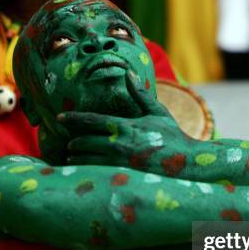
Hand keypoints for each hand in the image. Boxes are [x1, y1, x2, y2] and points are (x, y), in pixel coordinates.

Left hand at [57, 71, 196, 174]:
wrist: (189, 162)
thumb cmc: (173, 136)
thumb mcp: (157, 112)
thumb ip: (139, 94)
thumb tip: (128, 73)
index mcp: (126, 126)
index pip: (92, 120)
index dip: (73, 119)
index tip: (59, 118)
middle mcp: (121, 144)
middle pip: (86, 142)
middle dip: (74, 142)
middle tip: (68, 143)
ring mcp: (122, 162)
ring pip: (89, 160)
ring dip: (77, 159)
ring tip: (71, 158)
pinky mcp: (125, 176)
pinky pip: (99, 174)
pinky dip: (88, 172)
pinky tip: (84, 173)